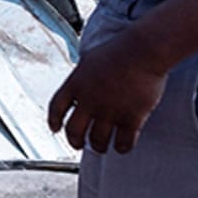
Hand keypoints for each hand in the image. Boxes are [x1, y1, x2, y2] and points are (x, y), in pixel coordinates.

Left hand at [47, 33, 170, 153]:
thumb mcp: (90, 60)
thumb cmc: (121, 50)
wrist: (144, 51)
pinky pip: (123, 142)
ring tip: (101, 147)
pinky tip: (123, 146)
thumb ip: (82, 76)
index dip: (54, 121)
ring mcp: (109, 110)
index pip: (56, 108)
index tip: (55, 128)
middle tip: (79, 144)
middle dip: (75, 141)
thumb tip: (79, 86)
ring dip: (98, 147)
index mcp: (75, 83)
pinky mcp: (131, 118)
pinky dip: (122, 148)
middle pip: (74, 131)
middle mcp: (88, 100)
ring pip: (97, 141)